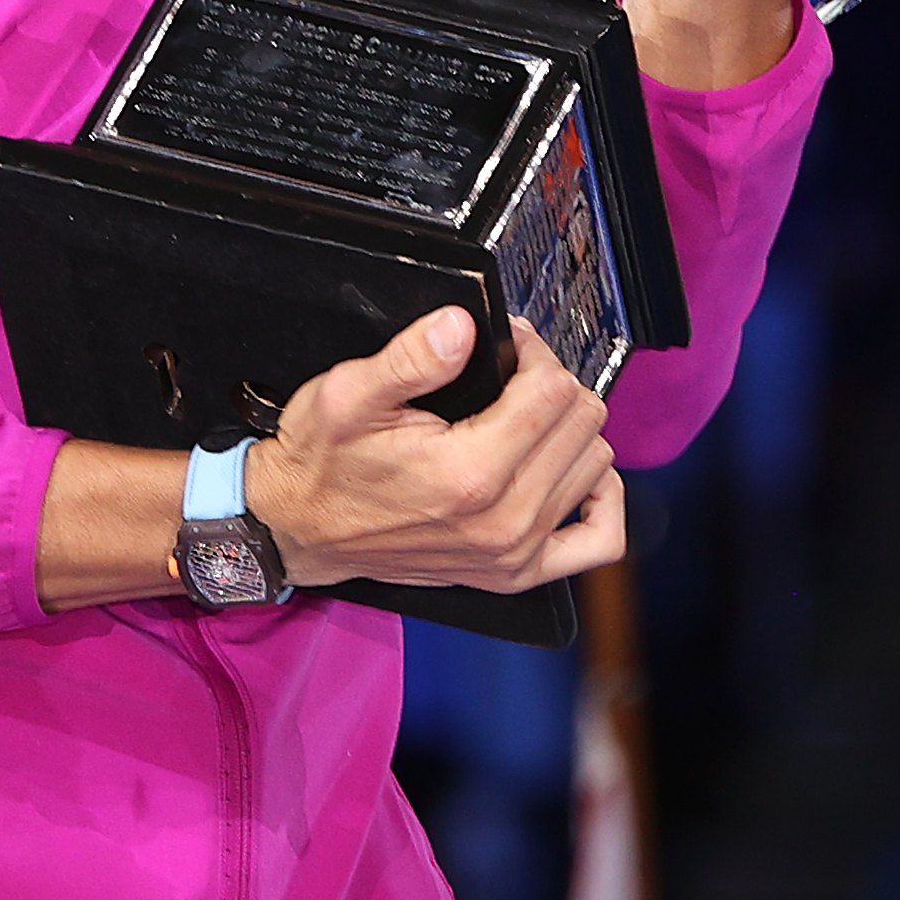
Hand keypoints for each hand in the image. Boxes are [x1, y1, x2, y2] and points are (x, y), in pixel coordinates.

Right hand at [245, 305, 622, 593]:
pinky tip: (570, 469)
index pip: (553, 390)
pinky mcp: (517, 574)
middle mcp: (503, 519)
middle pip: (582, 422)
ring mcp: (515, 553)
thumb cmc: (322, 464)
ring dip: (569, 430)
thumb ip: (410, 357)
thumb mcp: (347, 395)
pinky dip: (600, 498)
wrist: (299, 531)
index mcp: (468, 473)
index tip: (506, 345)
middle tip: (512, 375)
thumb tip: (461, 326)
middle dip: (551, 384)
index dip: (533, 351)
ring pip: (595, 463)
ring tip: (524, 416)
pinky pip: (600, 538)